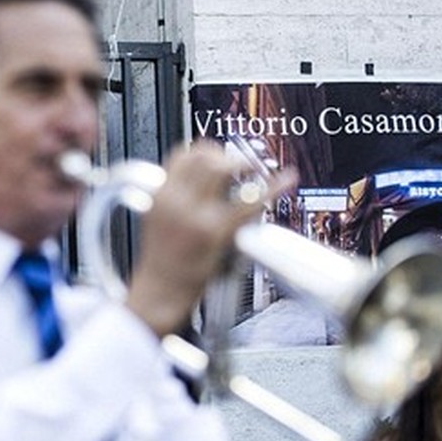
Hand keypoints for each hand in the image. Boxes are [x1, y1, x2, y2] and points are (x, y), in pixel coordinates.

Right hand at [125, 140, 295, 335]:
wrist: (160, 291)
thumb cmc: (163, 261)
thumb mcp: (157, 219)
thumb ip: (175, 197)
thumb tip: (201, 180)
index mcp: (159, 195)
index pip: (183, 154)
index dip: (205, 149)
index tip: (217, 152)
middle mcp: (175, 200)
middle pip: (204, 158)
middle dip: (225, 155)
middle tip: (240, 162)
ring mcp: (195, 215)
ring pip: (222, 170)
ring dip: (243, 163)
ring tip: (255, 167)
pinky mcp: (216, 232)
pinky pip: (248, 202)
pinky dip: (272, 187)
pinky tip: (285, 181)